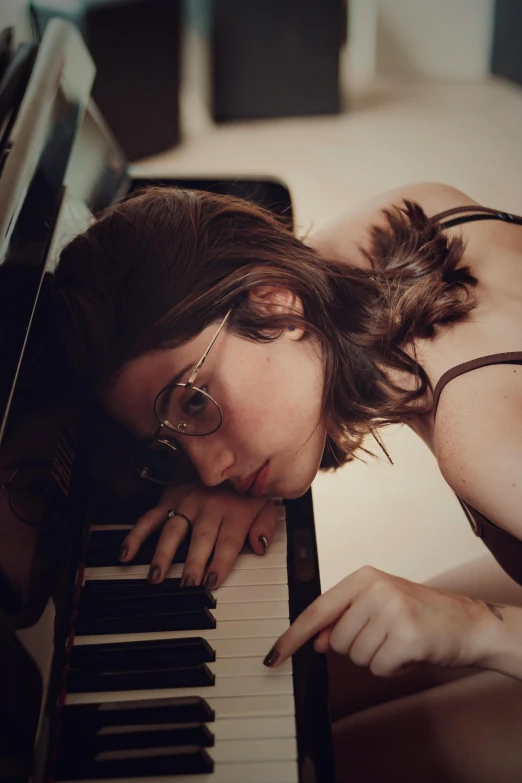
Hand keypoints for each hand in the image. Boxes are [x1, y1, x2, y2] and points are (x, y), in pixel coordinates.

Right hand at [119, 483, 280, 588]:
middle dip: (193, 563)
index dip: (220, 563)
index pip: (227, 542)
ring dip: (164, 554)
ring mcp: (187, 503)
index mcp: (235, 510)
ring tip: (156, 576)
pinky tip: (127, 553)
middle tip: (186, 584)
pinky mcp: (170, 499)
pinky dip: (137, 535)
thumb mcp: (265, 503)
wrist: (226, 451)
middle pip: (201, 538)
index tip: (213, 582)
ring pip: (173, 531)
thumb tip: (261, 546)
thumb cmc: (244, 488)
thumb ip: (265, 526)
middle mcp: (209, 507)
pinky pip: (151, 518)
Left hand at [264, 566, 491, 675]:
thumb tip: (317, 640)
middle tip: (386, 635)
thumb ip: (345, 619)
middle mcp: (375, 589)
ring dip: (377, 658)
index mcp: (364, 577)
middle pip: (337, 641)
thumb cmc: (422, 614)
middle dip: (359, 647)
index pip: (317, 610)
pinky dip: (393, 668)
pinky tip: (409, 652)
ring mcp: (391, 610)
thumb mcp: (379, 607)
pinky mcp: (406, 636)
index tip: (274, 655)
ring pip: (356, 656)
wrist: (467, 623)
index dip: (293, 636)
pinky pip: (379, 668)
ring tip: (399, 641)